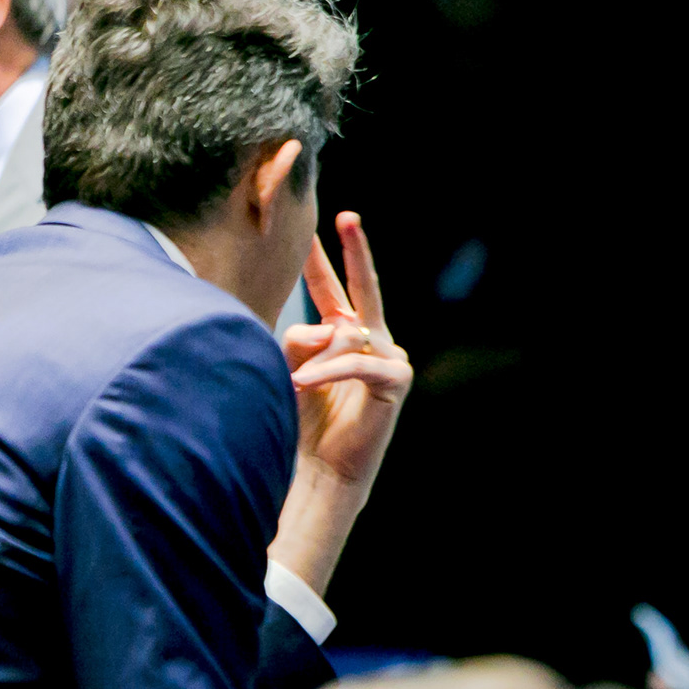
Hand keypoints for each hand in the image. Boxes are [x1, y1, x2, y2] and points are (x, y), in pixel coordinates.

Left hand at [285, 211, 408, 494]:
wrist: (324, 471)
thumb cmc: (303, 422)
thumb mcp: (292, 370)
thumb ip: (300, 340)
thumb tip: (322, 326)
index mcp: (344, 333)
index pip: (328, 289)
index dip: (317, 259)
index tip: (307, 226)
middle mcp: (370, 338)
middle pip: (360, 286)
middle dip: (353, 250)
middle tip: (347, 216)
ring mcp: (388, 356)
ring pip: (345, 332)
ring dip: (315, 358)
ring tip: (297, 384)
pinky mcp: (396, 379)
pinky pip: (356, 362)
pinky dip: (327, 372)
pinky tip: (302, 384)